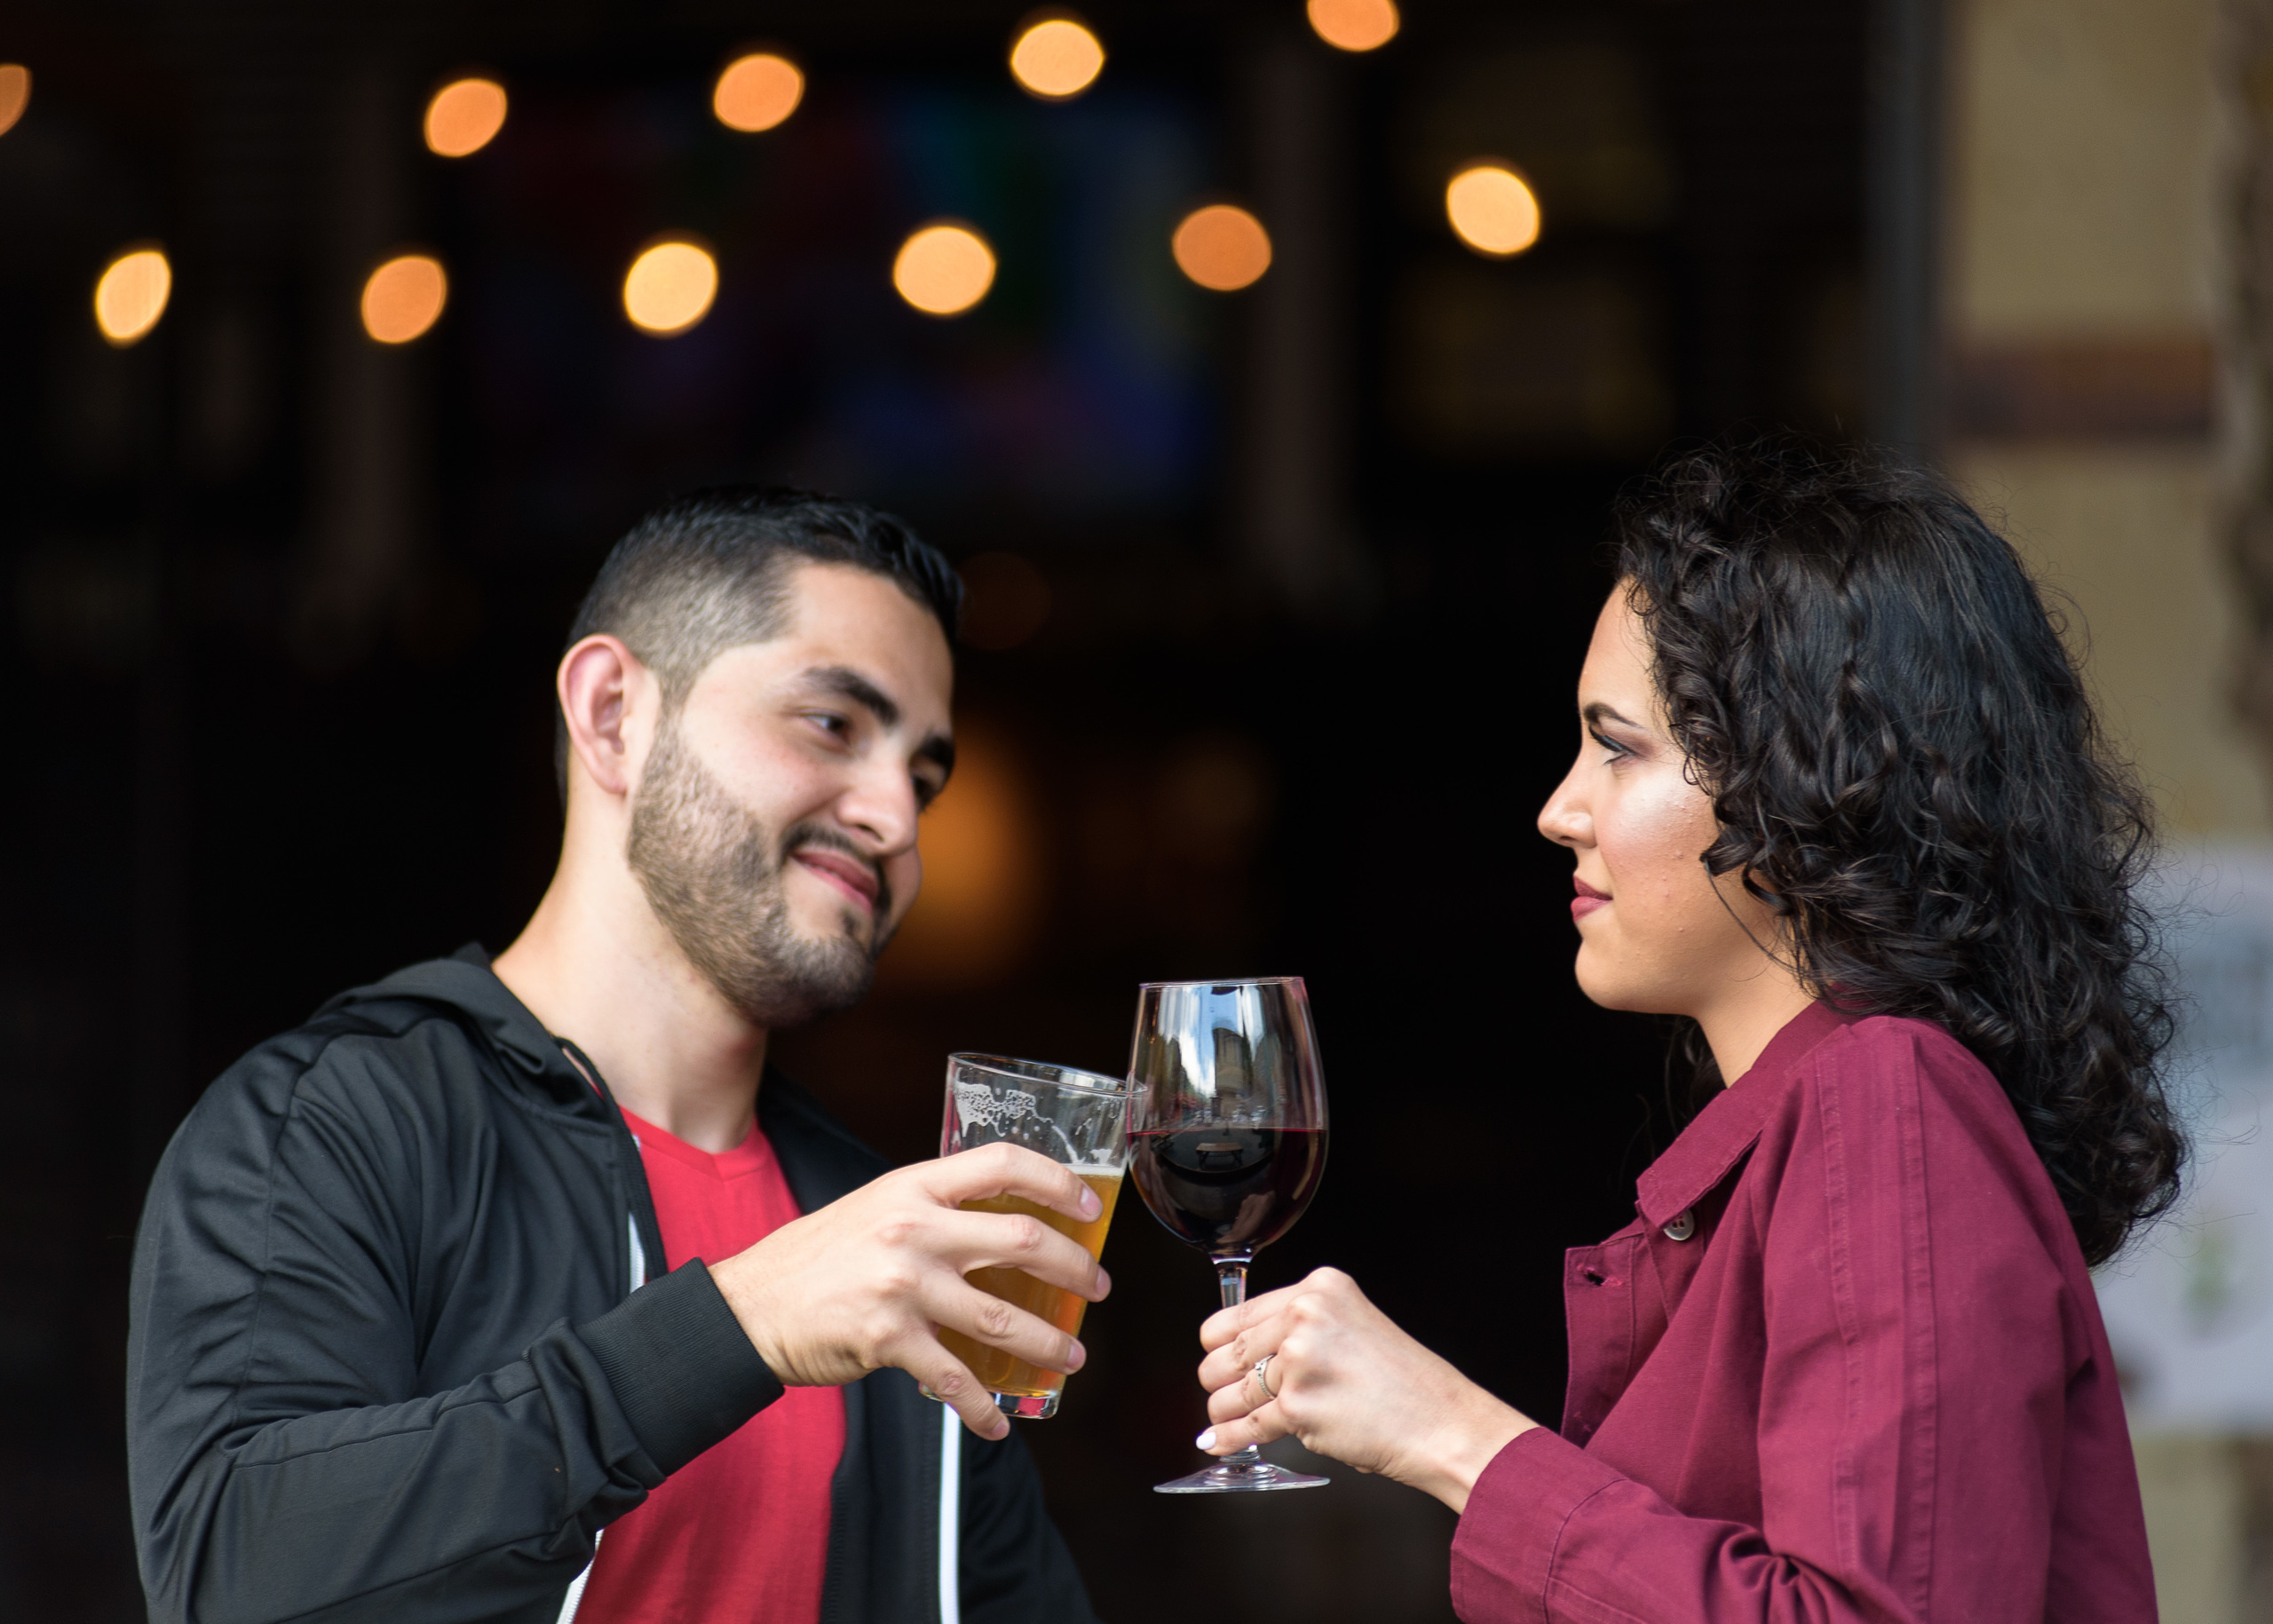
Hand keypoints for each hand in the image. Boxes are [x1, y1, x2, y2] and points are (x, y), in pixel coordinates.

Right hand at [709, 1143, 1109, 1439]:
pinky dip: (982, 1408)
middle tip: (1095, 1289)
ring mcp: (903, 1285)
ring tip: (1070, 1356)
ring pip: (1003, 1317)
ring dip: (1048, 1343)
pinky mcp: (889, 1340)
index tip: (1090, 1207)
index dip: (1057, 1182)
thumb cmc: (816, 1257)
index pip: (1001, 1165)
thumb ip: (932, 1209)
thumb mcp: (875, 1207)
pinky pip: (955, 1380)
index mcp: (912, 1186)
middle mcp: (913, 1229)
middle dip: (1074, 1269)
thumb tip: (1000, 1224)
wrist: (750, 1306)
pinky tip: (998, 1421)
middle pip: (1022, 1241)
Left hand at [1195, 1267, 1535, 1511]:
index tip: (1213, 1354)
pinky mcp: (1299, 1406)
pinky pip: (1248, 1426)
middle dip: (1218, 1379)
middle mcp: (1305, 1315)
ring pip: (1234, 1391)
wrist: (1442, 1422)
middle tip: (1219, 1392)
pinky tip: (1219, 1440)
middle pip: (1229, 1351)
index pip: (1239, 1313)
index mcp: (1319, 1288)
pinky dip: (1229, 1438)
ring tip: (1222, 1419)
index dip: (1218, 1341)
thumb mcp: (1352, 1328)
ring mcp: (1300, 1360)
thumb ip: (1301, 1330)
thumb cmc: (1405, 1384)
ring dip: (1223, 1411)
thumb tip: (1244, 1353)